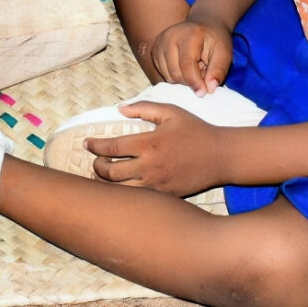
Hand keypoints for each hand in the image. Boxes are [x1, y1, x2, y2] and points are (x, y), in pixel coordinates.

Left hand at [86, 104, 231, 196]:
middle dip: (97, 167)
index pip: (111, 148)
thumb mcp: (171, 112)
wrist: (221, 156)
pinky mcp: (164, 196)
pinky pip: (137, 198)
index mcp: (149, 143)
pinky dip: (124, 194)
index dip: (94, 146)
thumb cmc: (195, 131)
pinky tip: (121, 187)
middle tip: (96, 161)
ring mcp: (156, 184)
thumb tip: (119, 109)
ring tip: (103, 176)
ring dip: (106, 184)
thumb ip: (143, 108)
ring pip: (120, 191)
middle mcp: (149, 166)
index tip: (87, 143)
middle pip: (110, 173)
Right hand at [149, 19, 232, 93]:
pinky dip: (174, 76)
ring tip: (194, 68)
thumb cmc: (215, 40)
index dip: (194, 82)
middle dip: (190, 81)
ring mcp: (159, 43)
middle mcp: (169, 36)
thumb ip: (218, 71)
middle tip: (203, 73)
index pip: (186, 64)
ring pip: (168, 76)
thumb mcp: (225, 53)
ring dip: (182, 80)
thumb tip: (210, 89)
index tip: (203, 93)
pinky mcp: (154, 50)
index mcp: (188, 35)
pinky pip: (163, 74)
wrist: (204, 24)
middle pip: (175, 73)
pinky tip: (184, 68)